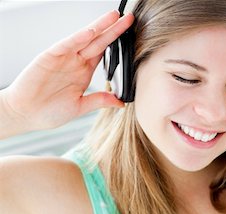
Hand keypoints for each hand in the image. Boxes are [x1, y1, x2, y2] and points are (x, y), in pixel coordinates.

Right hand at [1, 10, 132, 132]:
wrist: (25, 115)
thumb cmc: (49, 111)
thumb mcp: (81, 107)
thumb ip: (100, 101)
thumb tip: (120, 102)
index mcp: (84, 71)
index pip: (105, 53)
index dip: (117, 43)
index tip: (131, 34)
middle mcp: (75, 61)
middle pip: (99, 41)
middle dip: (114, 29)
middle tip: (129, 18)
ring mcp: (63, 57)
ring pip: (84, 38)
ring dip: (99, 27)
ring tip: (114, 16)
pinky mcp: (49, 57)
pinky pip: (66, 45)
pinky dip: (78, 38)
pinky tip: (91, 32)